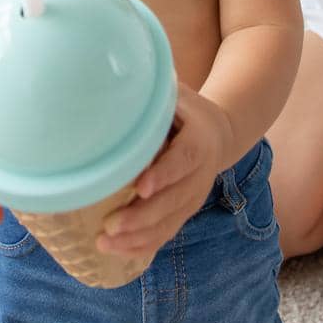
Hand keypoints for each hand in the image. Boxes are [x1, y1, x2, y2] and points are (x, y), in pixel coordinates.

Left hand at [95, 83, 234, 258]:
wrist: (218, 132)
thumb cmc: (186, 108)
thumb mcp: (177, 93)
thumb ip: (156, 91)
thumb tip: (118, 71)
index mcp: (199, 141)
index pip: (183, 159)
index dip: (164, 174)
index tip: (141, 186)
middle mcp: (201, 173)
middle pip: (174, 199)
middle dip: (142, 216)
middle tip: (109, 225)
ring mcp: (194, 196)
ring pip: (169, 222)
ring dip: (137, 236)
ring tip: (104, 242)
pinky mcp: (185, 210)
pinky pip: (166, 233)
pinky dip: (142, 245)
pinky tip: (116, 251)